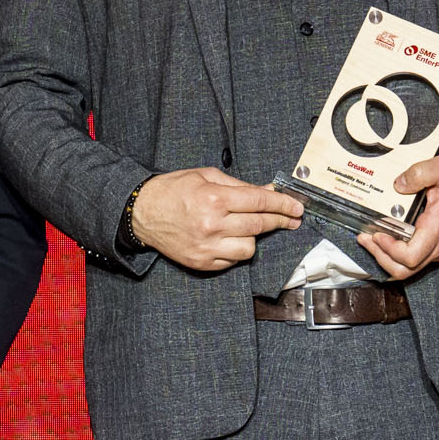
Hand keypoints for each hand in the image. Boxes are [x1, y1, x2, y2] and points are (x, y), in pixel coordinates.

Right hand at [129, 167, 301, 273]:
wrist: (142, 212)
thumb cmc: (173, 190)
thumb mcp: (206, 176)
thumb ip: (240, 186)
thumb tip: (269, 191)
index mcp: (214, 199)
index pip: (260, 201)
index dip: (283, 204)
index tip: (297, 207)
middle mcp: (213, 225)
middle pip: (260, 225)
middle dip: (280, 220)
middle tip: (292, 218)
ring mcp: (207, 247)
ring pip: (250, 248)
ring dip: (254, 237)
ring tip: (245, 227)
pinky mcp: (202, 262)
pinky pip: (233, 260)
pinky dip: (237, 250)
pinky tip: (230, 239)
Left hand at [360, 155, 438, 280]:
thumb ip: (419, 173)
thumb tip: (398, 184)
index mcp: (438, 227)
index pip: (410, 256)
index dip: (388, 250)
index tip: (376, 234)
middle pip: (405, 269)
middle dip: (380, 257)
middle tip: (366, 240)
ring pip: (409, 269)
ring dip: (386, 258)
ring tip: (371, 241)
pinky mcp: (438, 248)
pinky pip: (414, 261)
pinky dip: (396, 256)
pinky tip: (386, 240)